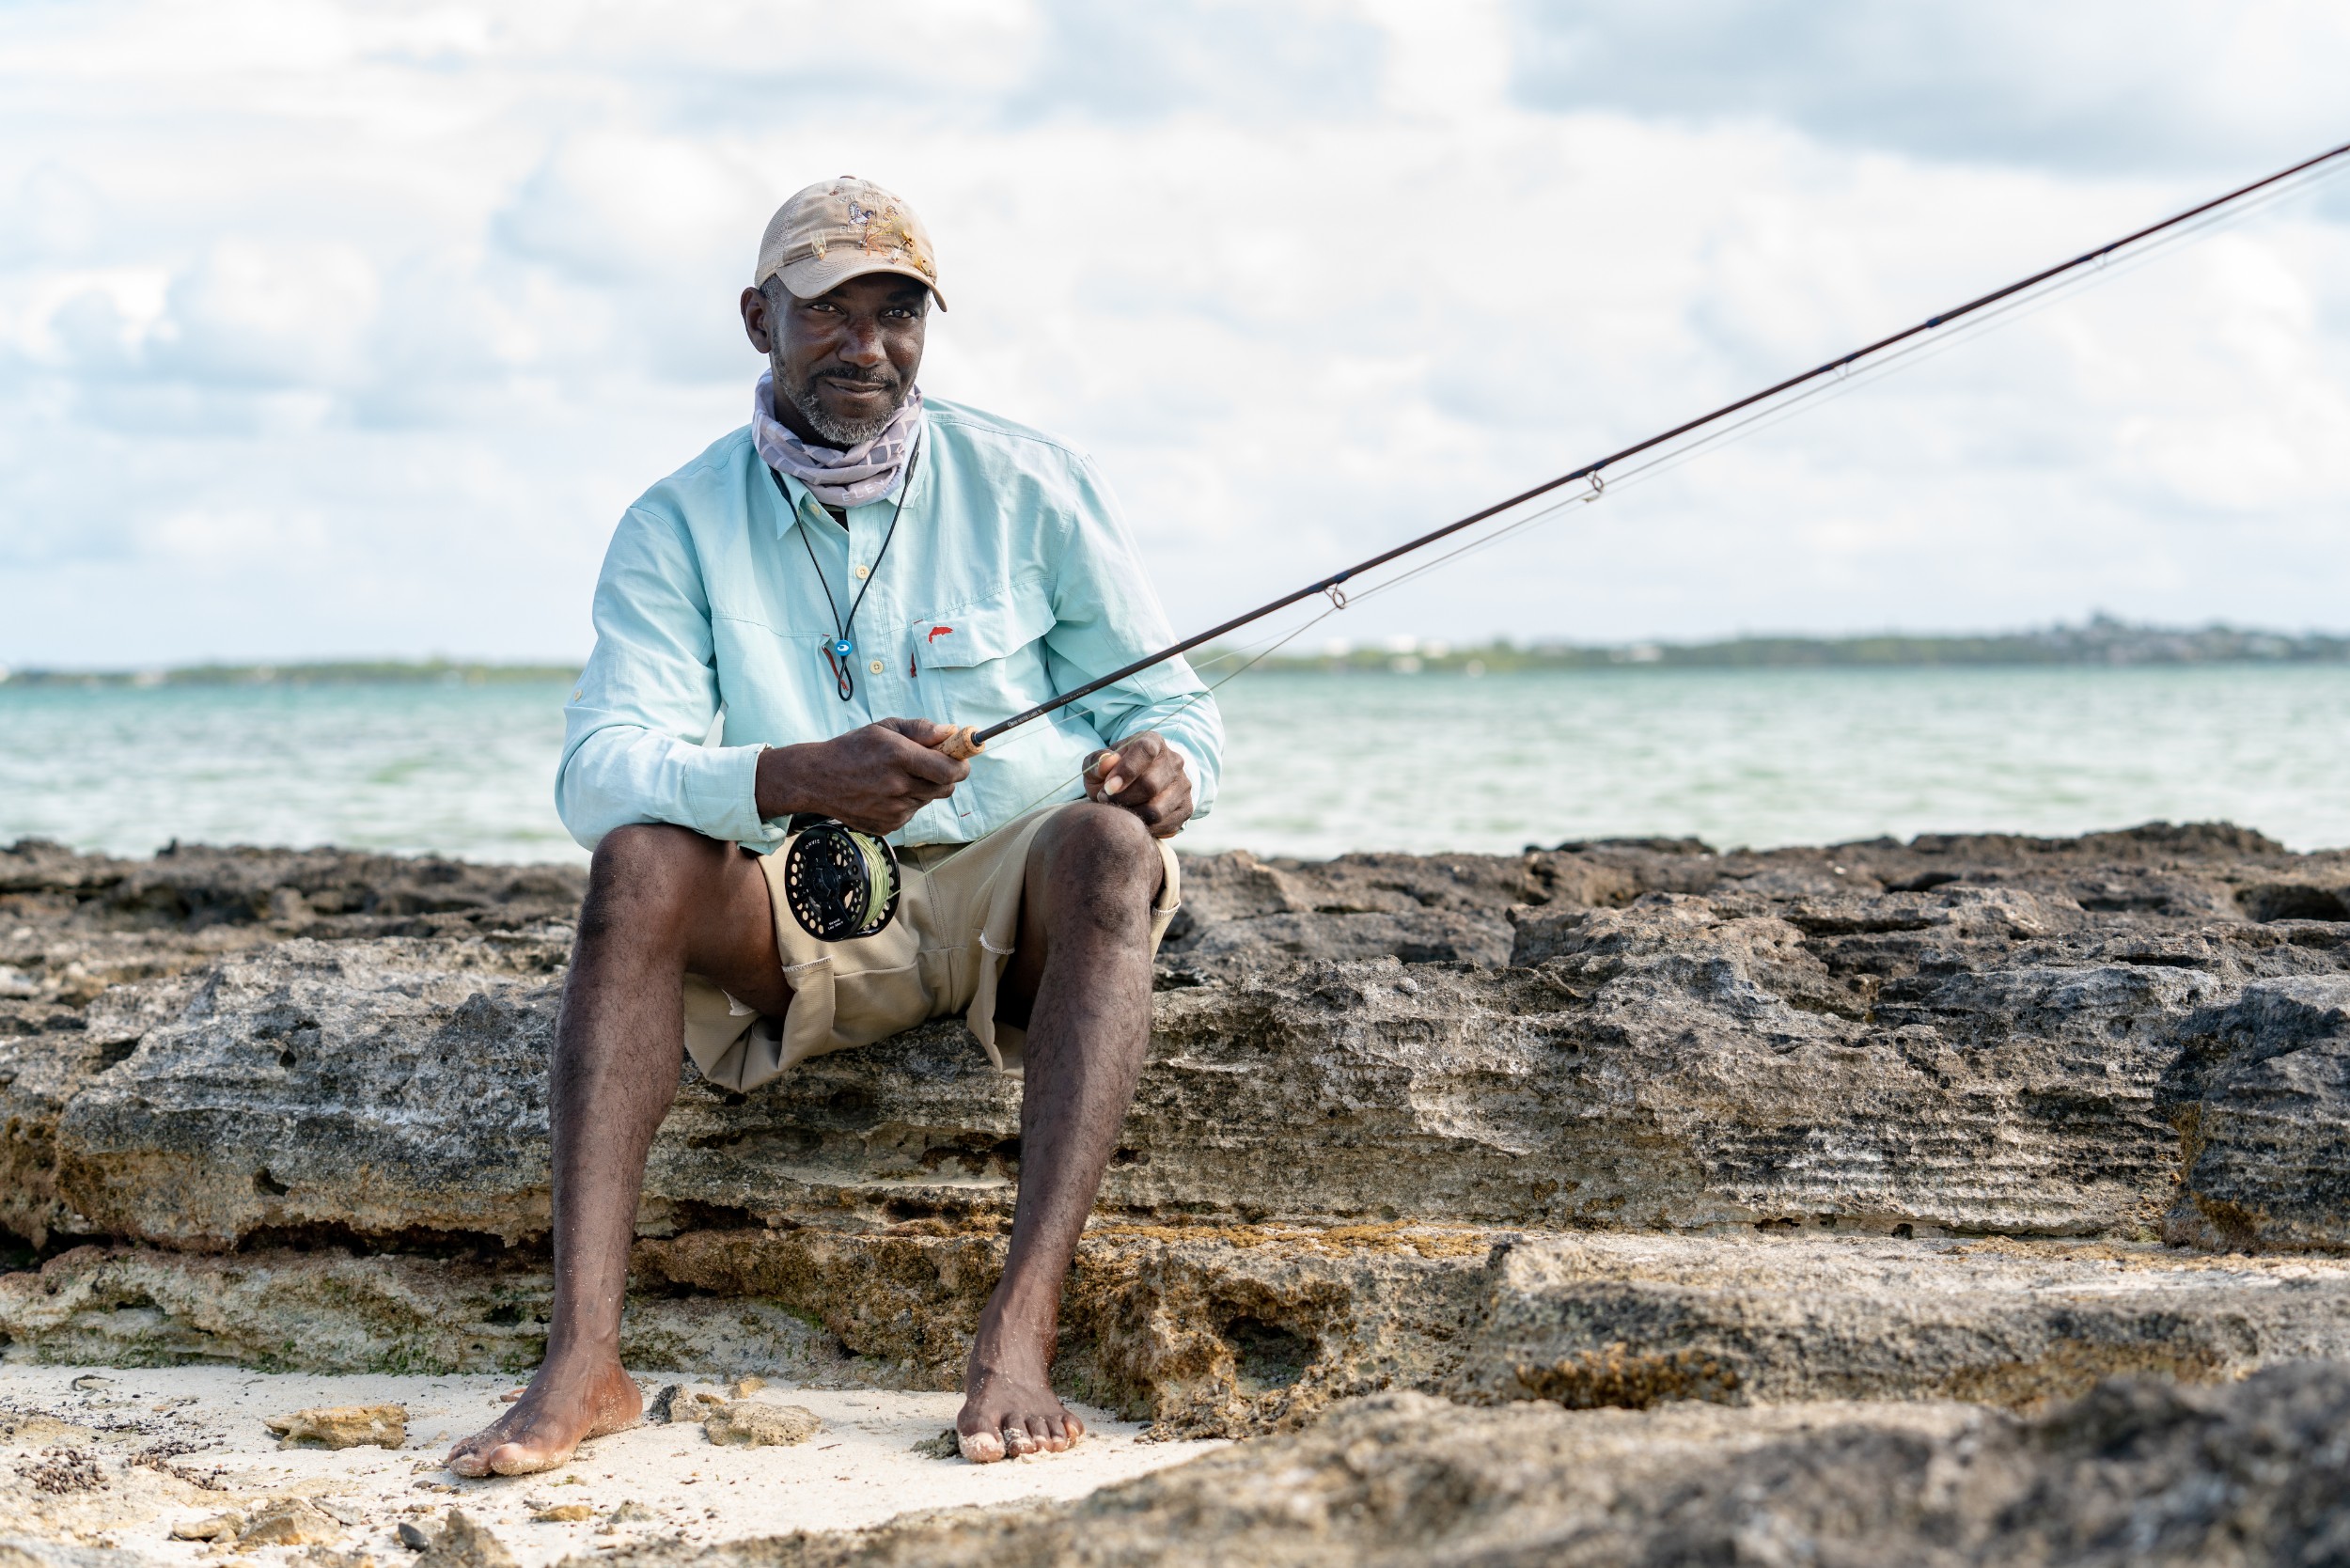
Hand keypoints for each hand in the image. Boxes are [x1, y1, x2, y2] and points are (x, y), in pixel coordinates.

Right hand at [755, 718, 969, 834]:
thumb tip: (951, 732)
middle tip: (932, 765)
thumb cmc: (853, 748)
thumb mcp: (884, 728)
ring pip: (928, 799)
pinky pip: (911, 812)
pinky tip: (885, 792)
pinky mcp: (888, 825)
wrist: (817, 779)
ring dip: (923, 788)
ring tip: (897, 776)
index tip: (961, 759)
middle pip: (946, 788)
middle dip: (946, 776)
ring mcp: (893, 810)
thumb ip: (920, 729)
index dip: (961, 765)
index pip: (949, 770)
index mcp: (900, 757)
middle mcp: (898, 786)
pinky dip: (907, 802)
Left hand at [1084, 732, 1192, 838]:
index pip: (1145, 750)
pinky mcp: (1187, 807)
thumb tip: (1107, 762)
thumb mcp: (1099, 765)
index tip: (1108, 786)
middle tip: (1105, 800)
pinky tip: (1132, 819)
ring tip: (1117, 810)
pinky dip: (1144, 827)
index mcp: (1153, 742)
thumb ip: (1096, 762)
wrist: (1137, 788)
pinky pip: (1164, 824)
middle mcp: (1174, 761)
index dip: (1126, 770)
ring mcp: (1183, 785)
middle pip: (1150, 784)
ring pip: (1157, 809)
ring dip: (1131, 814)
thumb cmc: (1114, 774)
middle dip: (1122, 798)